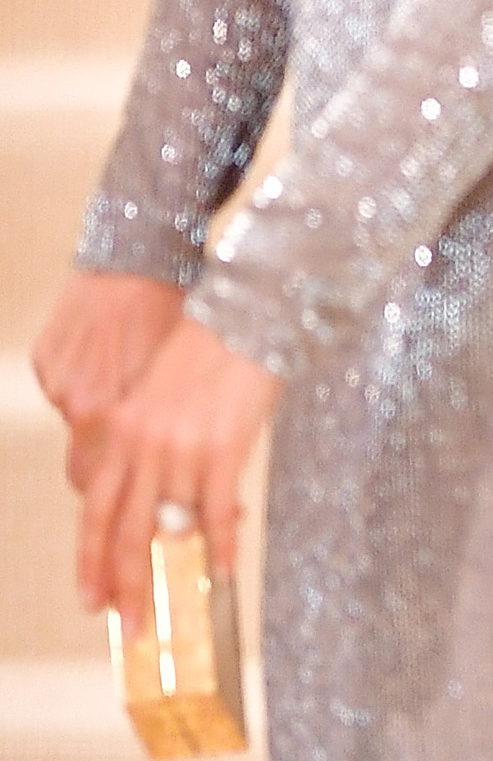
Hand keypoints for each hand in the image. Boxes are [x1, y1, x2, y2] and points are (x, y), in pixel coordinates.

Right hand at [33, 272, 185, 496]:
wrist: (136, 254)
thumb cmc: (172, 308)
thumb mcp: (178, 371)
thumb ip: (164, 424)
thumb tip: (176, 467)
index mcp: (109, 410)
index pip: (101, 481)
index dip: (118, 497)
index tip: (135, 506)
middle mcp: (75, 400)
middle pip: (83, 465)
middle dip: (106, 475)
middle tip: (130, 476)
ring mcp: (57, 377)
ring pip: (77, 421)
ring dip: (98, 420)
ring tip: (129, 398)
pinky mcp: (46, 355)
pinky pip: (64, 384)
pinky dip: (84, 381)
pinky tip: (109, 361)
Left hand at [75, 315, 281, 627]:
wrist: (247, 311)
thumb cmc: (207, 349)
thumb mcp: (158, 399)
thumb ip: (148, 451)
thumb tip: (162, 513)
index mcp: (119, 429)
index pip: (95, 512)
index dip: (91, 562)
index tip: (92, 601)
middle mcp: (141, 444)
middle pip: (125, 533)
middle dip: (125, 588)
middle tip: (128, 628)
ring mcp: (180, 448)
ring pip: (172, 526)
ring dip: (179, 563)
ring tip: (184, 596)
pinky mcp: (221, 448)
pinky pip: (215, 513)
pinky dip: (219, 545)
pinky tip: (222, 569)